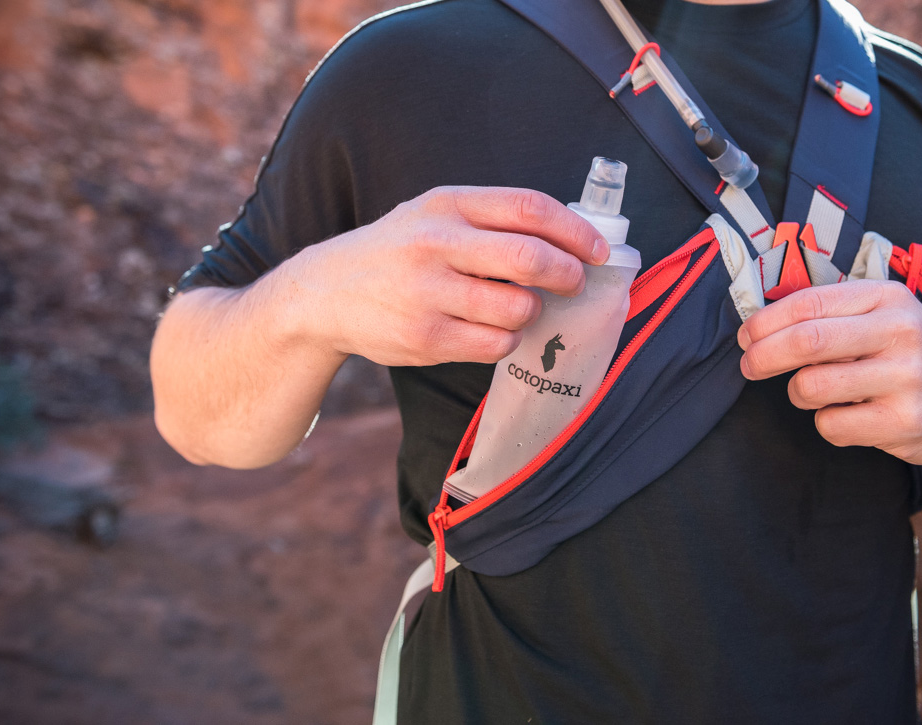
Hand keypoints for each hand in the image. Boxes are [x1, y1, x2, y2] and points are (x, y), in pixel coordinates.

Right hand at [279, 186, 608, 366]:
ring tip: (518, 309)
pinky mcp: (425, 337)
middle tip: (574, 284)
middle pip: (531, 259)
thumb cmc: (395, 253)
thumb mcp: (432, 216)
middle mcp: (436, 243)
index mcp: (446, 205)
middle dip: (568, 275)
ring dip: (532, 313)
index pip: (529, 209)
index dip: (575, 231)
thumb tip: (569, 241)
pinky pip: (496, 344)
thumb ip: (489, 220)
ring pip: (518, 309)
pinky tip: (490, 331)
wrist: (324, 293)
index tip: (597, 251)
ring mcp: (428, 292)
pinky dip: (506, 341)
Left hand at [737, 280, 921, 464]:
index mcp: (887, 298)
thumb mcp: (883, 314)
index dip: (765, 322)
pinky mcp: (905, 423)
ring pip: (812, 387)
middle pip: (806, 341)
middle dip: (763, 355)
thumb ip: (831, 313)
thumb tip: (758, 324)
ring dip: (798, 392)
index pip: (808, 303)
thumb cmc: (909, 352)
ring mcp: (906, 379)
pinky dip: (826, 422)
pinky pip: (832, 425)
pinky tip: (849, 415)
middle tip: (749, 365)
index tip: (746, 337)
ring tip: (812, 391)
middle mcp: (901, 332)